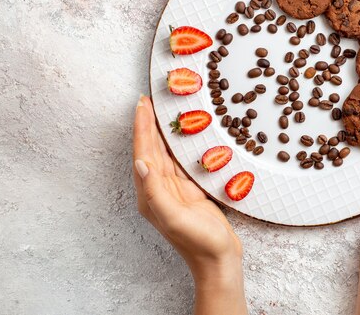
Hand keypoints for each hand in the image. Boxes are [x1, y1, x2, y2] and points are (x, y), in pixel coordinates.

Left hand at [133, 95, 246, 314]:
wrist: (218, 260)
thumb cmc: (199, 242)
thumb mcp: (175, 219)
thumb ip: (156, 193)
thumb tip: (141, 164)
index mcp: (150, 195)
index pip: (143, 154)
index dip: (142, 128)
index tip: (142, 106)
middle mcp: (158, 190)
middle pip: (151, 150)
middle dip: (148, 124)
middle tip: (149, 100)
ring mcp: (174, 190)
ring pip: (164, 154)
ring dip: (161, 132)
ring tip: (161, 111)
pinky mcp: (189, 191)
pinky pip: (180, 162)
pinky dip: (178, 146)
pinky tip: (182, 136)